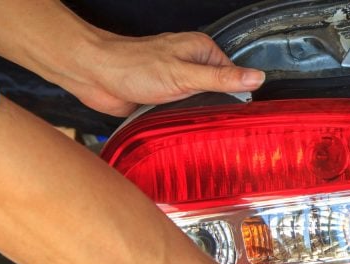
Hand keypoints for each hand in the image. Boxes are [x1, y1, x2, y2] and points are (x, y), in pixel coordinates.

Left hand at [62, 32, 263, 116]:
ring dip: (199, 115)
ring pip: (201, 103)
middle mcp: (190, 63)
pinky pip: (183, 112)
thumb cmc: (132, 66)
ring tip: (201, 126)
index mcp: (201, 50)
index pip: (234, 75)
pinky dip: (184, 120)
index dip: (239, 94)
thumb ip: (222, 79)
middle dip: (220, 107)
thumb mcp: (185, 75)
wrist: (94, 74)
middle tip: (222, 123)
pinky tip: (184, 126)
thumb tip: (256, 77)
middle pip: (219, 90)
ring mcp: (177, 80)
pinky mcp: (164, 96)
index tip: (241, 112)